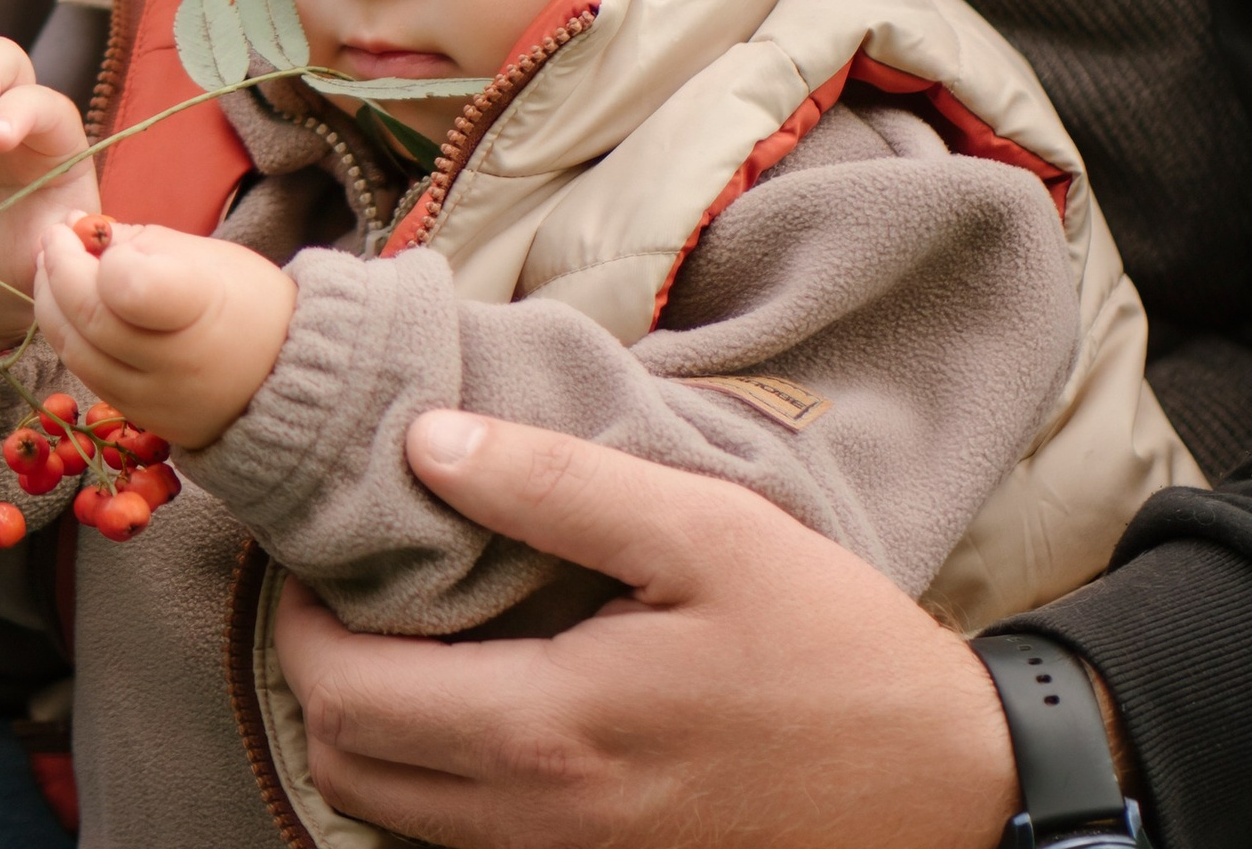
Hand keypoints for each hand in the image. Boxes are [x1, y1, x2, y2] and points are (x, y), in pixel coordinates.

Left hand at [33, 221, 293, 449]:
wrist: (287, 377)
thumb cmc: (249, 300)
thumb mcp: (207, 256)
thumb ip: (141, 243)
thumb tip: (79, 232)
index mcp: (200, 308)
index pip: (127, 288)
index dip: (98, 259)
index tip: (89, 232)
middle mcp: (175, 362)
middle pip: (91, 318)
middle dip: (57, 271)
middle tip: (51, 237)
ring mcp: (157, 399)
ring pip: (78, 353)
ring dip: (52, 305)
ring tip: (51, 268)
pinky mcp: (145, 420)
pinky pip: (90, 377)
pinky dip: (70, 338)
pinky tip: (69, 308)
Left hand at [273, 410, 1024, 848]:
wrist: (952, 788)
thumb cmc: (830, 646)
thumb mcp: (703, 529)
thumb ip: (553, 485)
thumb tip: (425, 443)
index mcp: (550, 731)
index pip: (344, 694)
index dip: (299, 621)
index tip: (317, 555)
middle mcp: (541, 824)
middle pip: (345, 771)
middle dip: (316, 674)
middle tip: (345, 590)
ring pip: (392, 821)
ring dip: (366, 731)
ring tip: (402, 634)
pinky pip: (462, 844)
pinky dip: (428, 779)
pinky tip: (471, 697)